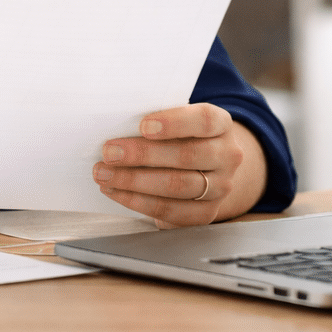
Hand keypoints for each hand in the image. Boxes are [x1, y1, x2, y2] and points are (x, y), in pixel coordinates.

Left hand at [92, 104, 264, 226]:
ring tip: (105, 174)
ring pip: (177, 186)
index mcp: (221, 124)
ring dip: (134, 181)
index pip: (203, 120)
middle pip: (186, 156)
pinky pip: (171, 211)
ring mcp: (220, 187)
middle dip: (142, 155)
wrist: (209, 164)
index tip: (143, 125)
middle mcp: (226, 156)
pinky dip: (138, 202)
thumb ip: (157, 118)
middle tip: (109, 152)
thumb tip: (117, 122)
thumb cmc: (184, 134)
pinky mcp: (206, 213)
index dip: (174, 123)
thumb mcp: (177, 118)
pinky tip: (117, 192)